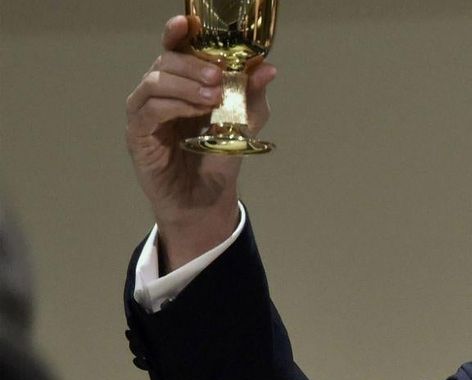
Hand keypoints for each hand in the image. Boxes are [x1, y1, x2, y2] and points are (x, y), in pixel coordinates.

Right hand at [125, 15, 276, 270]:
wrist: (207, 201)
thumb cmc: (219, 160)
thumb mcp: (244, 124)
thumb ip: (252, 96)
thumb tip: (268, 68)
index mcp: (182, 84)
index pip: (174, 50)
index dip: (178, 33)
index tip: (189, 23)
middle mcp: (159, 94)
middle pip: (165, 62)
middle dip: (194, 64)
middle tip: (220, 76)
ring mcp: (145, 113)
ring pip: (155, 82)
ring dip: (186, 84)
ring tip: (213, 97)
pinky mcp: (139, 135)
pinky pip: (149, 110)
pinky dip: (174, 105)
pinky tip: (196, 110)